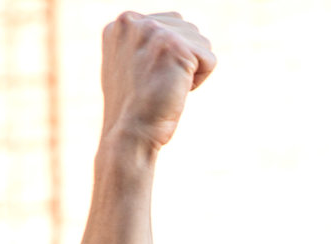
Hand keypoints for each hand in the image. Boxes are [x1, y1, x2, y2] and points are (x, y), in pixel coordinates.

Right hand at [100, 12, 215, 150]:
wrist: (129, 135)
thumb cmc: (132, 111)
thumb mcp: (130, 67)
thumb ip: (146, 45)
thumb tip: (175, 42)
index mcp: (122, 24)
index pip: (171, 24)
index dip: (170, 57)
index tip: (148, 78)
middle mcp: (133, 21)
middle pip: (189, 30)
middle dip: (183, 62)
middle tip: (156, 85)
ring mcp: (152, 30)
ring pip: (201, 44)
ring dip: (191, 71)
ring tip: (163, 88)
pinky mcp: (174, 45)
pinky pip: (209, 59)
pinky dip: (199, 81)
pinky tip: (174, 91)